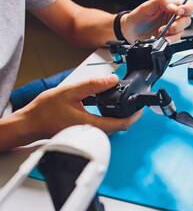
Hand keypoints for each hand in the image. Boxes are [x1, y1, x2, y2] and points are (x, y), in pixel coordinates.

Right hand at [21, 74, 142, 139]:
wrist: (30, 123)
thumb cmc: (44, 111)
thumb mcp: (70, 92)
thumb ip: (92, 85)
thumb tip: (111, 79)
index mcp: (90, 124)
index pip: (122, 124)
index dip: (135, 116)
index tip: (141, 107)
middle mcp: (91, 132)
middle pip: (119, 126)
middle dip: (129, 113)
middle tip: (134, 101)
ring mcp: (88, 133)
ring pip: (111, 126)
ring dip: (119, 114)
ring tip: (123, 100)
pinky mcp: (85, 131)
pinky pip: (103, 125)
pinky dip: (109, 115)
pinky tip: (107, 105)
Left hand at [120, 0, 192, 42]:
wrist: (130, 31)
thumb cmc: (138, 17)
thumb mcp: (147, 6)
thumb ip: (162, 2)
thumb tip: (174, 7)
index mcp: (171, 6)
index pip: (188, 5)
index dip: (188, 8)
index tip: (179, 12)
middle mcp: (174, 17)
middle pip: (187, 19)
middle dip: (179, 24)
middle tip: (169, 26)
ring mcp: (172, 28)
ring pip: (183, 31)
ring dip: (174, 33)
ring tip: (163, 32)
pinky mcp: (169, 38)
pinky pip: (176, 40)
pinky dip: (171, 40)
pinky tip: (164, 38)